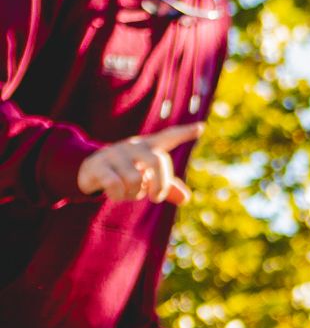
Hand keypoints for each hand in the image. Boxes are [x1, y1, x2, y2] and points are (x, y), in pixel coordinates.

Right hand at [76, 124, 201, 203]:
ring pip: (135, 179)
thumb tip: (186, 199)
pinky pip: (115, 186)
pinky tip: (116, 195)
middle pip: (157, 161)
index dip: (184, 133)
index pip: (169, 136)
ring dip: (134, 194)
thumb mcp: (146, 177)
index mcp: (149, 146)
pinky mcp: (98, 166)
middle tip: (157, 198)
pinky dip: (119, 196)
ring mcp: (115, 153)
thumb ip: (167, 185)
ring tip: (129, 193)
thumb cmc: (126, 172)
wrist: (89, 169)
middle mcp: (134, 146)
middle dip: (161, 183)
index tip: (201, 128)